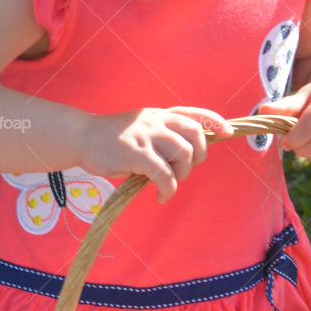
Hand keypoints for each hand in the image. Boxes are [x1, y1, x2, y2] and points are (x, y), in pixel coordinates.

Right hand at [80, 107, 230, 201]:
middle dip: (199, 156)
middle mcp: (156, 120)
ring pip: (184, 154)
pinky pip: (164, 175)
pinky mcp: (136, 153)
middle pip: (196, 134)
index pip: (194, 113)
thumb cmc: (111, 139)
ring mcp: (146, 135)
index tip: (229, 132)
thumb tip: (183, 159)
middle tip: (183, 170)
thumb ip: (160, 137)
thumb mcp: (140, 129)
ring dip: (182, 174)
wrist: (81, 137)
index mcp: (158, 115)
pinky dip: (168, 190)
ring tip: (167, 183)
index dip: (215, 121)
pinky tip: (160, 197)